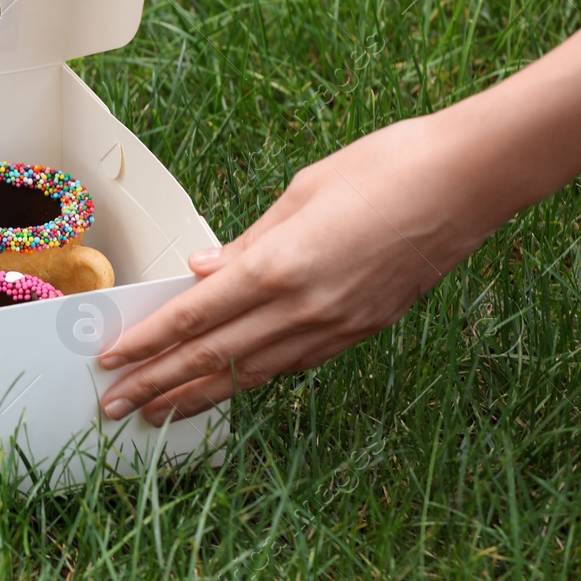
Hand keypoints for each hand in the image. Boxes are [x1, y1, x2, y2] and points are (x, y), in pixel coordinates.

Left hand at [100, 115, 501, 422]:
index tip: (112, 361)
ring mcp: (337, 326)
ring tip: (159, 413)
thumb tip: (199, 273)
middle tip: (116, 407)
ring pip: (252, 373)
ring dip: (199, 394)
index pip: (194, 317)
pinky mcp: (362, 331)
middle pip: (213, 357)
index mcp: (279, 264)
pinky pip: (292, 365)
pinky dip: (252, 380)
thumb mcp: (300, 193)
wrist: (469, 181)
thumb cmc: (385, 167)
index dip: (147, 343)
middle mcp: (304, 306)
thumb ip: (245, 243)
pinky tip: (228, 387)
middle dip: (158, 384)